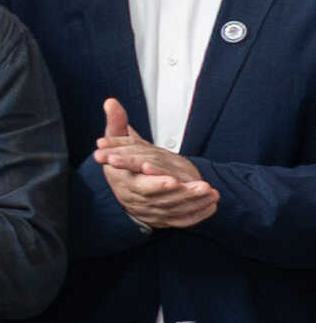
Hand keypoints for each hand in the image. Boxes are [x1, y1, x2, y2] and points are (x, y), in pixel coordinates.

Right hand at [96, 96, 221, 229]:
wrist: (122, 186)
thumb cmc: (119, 161)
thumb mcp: (115, 141)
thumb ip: (116, 124)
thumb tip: (111, 102)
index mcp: (124, 181)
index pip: (140, 186)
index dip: (157, 184)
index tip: (173, 180)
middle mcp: (135, 199)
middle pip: (162, 200)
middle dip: (184, 194)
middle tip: (204, 187)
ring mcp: (149, 210)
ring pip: (173, 210)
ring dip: (194, 203)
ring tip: (211, 193)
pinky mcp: (161, 218)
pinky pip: (180, 220)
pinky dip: (196, 215)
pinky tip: (211, 206)